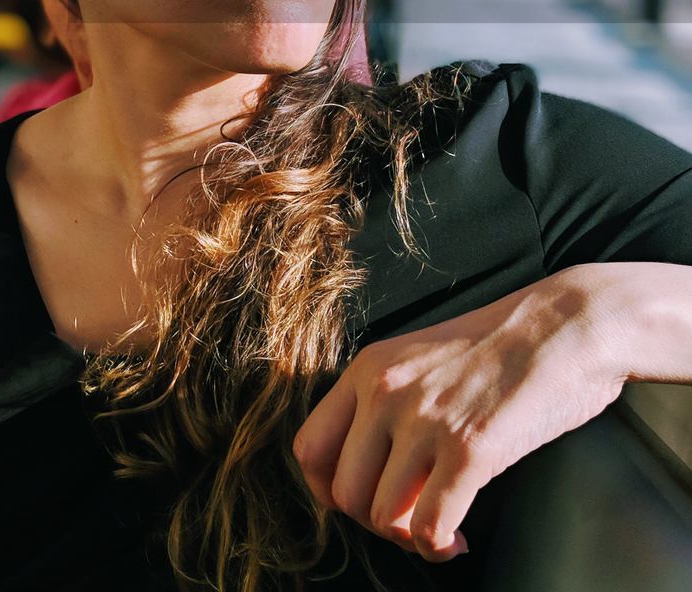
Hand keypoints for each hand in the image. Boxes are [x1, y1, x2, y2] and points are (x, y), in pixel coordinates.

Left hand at [291, 267, 624, 561]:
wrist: (563, 325)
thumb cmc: (501, 348)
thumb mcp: (420, 360)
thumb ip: (387, 402)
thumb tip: (371, 471)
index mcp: (369, 369)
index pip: (309, 448)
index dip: (329, 490)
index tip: (365, 500)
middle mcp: (385, 392)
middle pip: (343, 493)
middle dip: (375, 521)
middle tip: (412, 518)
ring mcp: (425, 420)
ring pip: (381, 515)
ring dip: (409, 537)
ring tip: (442, 529)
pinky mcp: (469, 449)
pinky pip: (427, 527)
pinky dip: (438, 547)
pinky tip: (459, 539)